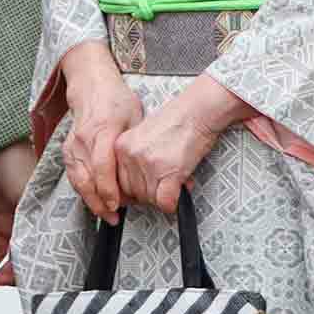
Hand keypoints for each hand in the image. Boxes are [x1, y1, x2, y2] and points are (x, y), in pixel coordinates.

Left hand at [0, 139, 38, 286]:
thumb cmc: (19, 162)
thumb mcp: (30, 196)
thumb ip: (30, 224)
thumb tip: (24, 256)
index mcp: (51, 217)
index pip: (49, 251)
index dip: (40, 269)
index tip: (29, 283)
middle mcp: (35, 222)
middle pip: (30, 257)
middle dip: (19, 275)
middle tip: (3, 283)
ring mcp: (17, 223)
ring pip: (12, 257)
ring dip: (2, 271)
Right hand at [58, 40, 142, 223]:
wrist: (92, 88)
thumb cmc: (117, 102)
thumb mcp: (137, 118)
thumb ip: (146, 146)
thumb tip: (172, 171)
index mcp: (104, 129)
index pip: (102, 165)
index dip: (108, 188)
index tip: (116, 204)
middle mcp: (84, 139)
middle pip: (87, 178)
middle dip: (99, 202)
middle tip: (113, 217)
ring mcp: (73, 146)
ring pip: (78, 181)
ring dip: (91, 201)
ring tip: (106, 214)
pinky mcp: (67, 151)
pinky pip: (73, 177)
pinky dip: (84, 191)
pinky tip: (95, 201)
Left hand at [116, 74, 252, 214]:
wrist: (197, 111)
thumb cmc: (177, 121)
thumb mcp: (143, 136)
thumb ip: (134, 158)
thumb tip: (136, 184)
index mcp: (120, 146)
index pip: (116, 181)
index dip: (132, 188)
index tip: (143, 187)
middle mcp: (130, 155)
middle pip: (131, 193)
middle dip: (148, 193)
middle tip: (162, 185)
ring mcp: (148, 164)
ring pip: (148, 199)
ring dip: (162, 196)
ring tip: (174, 181)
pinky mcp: (168, 173)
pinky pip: (165, 202)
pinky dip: (173, 202)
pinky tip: (178, 192)